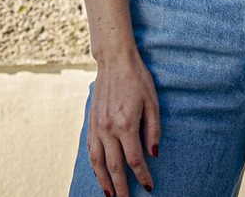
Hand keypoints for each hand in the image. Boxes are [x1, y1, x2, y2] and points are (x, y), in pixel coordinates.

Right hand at [86, 51, 159, 195]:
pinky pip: (91, 150)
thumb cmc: (138, 79)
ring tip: (110, 195)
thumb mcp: (153, 102)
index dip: (142, 176)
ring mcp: (97, 126)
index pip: (134, 160)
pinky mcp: (91, 123)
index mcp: (126, 124)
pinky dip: (94, 166)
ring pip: (98, 162)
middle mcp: (108, 129)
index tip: (149, 187)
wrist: (114, 61)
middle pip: (114, 166)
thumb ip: (153, 130)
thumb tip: (153, 154)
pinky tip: (99, 174)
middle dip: (122, 187)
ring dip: (104, 181)